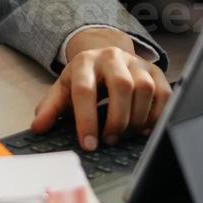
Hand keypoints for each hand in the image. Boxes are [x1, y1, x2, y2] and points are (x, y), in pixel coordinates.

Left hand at [30, 29, 170, 150]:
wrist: (105, 57)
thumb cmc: (84, 80)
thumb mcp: (63, 90)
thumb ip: (50, 108)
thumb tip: (38, 127)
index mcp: (85, 62)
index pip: (85, 90)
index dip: (86, 119)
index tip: (88, 145)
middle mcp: (112, 57)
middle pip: (121, 86)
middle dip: (116, 119)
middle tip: (110, 140)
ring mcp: (136, 63)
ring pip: (144, 88)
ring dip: (136, 118)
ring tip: (126, 135)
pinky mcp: (156, 71)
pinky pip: (163, 93)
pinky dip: (156, 115)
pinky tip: (144, 129)